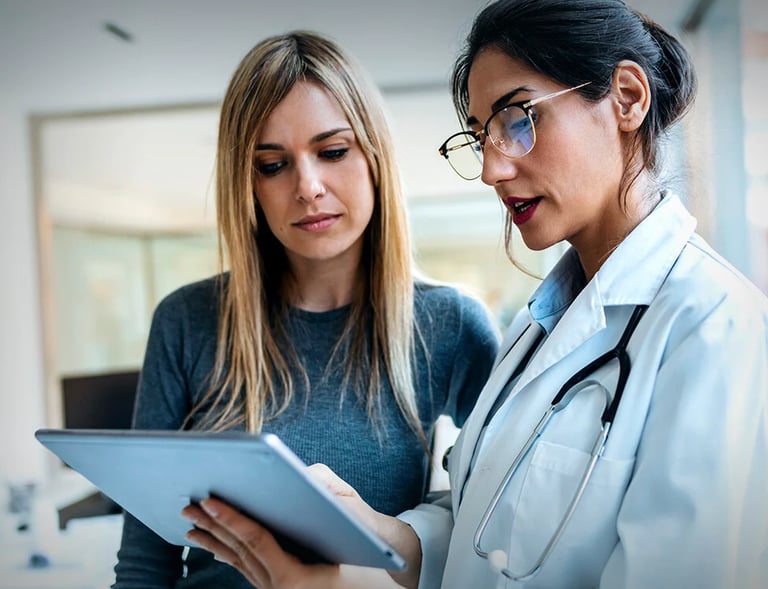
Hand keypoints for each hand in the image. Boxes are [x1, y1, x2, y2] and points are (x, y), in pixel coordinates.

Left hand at [182, 497, 346, 587]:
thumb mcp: (349, 542)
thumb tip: (306, 481)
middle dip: (213, 525)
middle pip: (239, 550)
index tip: (210, 501)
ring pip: (238, 562)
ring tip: (192, 526)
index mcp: (291, 579)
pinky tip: (216, 548)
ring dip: (215, 540)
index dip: (230, 518)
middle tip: (189, 506)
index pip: (254, 541)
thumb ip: (329, 510)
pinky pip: (247, 570)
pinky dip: (229, 555)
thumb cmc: (367, 573)